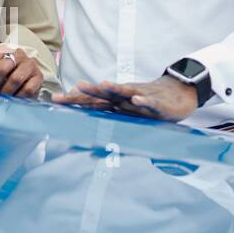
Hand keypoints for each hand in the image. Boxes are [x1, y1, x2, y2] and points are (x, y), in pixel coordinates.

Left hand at [0, 46, 42, 97]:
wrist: (28, 76)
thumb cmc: (9, 73)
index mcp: (3, 50)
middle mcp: (17, 54)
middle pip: (0, 69)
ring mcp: (29, 64)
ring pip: (15, 79)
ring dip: (6, 92)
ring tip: (2, 98)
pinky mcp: (39, 76)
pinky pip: (28, 89)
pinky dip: (19, 96)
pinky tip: (14, 99)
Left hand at [52, 76, 198, 120]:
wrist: (178, 93)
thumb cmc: (148, 105)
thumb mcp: (127, 114)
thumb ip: (110, 123)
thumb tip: (89, 146)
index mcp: (116, 101)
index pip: (92, 100)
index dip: (74, 99)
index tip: (55, 100)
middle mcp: (125, 98)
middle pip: (101, 95)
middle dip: (83, 94)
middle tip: (64, 96)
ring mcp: (141, 98)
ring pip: (124, 93)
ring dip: (113, 89)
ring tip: (100, 86)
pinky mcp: (158, 104)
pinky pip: (150, 103)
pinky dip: (144, 102)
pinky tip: (136, 100)